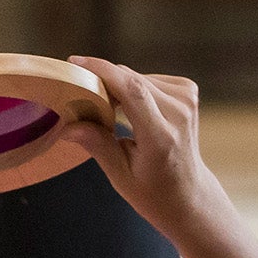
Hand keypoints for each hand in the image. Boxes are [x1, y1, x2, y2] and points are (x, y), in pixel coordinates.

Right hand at [61, 57, 228, 240]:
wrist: (189, 193)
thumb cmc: (152, 190)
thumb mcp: (120, 176)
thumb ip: (97, 145)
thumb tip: (67, 126)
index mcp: (161, 137)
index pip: (132, 91)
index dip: (102, 71)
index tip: (75, 63)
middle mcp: (179, 114)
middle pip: (130, 80)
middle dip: (101, 81)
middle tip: (79, 96)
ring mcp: (188, 99)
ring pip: (136, 77)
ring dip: (116, 86)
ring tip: (108, 111)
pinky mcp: (188, 90)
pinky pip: (147, 78)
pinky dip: (132, 88)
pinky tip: (131, 109)